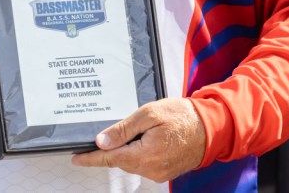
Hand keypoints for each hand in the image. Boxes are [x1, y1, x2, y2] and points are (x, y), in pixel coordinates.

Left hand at [70, 97, 205, 182]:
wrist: (212, 128)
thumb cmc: (183, 116)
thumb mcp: (150, 114)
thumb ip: (124, 129)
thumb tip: (101, 141)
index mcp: (144, 155)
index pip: (109, 159)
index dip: (90, 158)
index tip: (75, 157)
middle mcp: (150, 169)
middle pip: (119, 160)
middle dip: (109, 149)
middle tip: (103, 133)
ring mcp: (158, 173)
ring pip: (131, 162)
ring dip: (126, 149)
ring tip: (134, 129)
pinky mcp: (164, 172)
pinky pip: (143, 163)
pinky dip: (138, 152)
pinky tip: (143, 138)